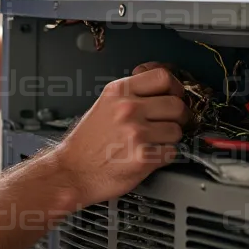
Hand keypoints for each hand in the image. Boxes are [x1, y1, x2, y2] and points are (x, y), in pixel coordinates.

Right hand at [47, 63, 187, 206]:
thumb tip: (161, 90)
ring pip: (177, 130)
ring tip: (152, 143)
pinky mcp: (143, 157)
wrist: (71, 172)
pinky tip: (147, 156)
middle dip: (177, 117)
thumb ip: (130, 95)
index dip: (175, 88)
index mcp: (117, 92)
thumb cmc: (86, 144)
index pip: (162, 77)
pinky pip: (171, 152)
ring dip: (169, 139)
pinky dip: (163, 157)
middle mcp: (127, 109)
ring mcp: (136, 132)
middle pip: (176, 105)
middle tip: (170, 124)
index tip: (175, 96)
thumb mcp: (102, 106)